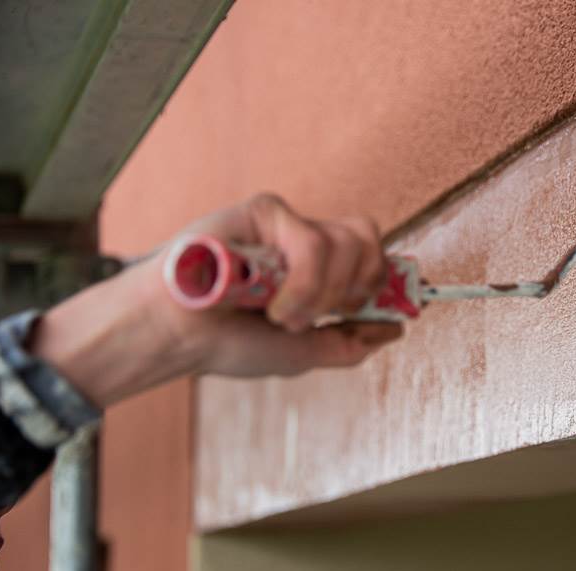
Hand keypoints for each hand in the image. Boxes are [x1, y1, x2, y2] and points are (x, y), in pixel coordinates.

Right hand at [31, 193, 402, 406]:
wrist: (177, 336)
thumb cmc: (229, 342)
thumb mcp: (302, 353)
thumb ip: (351, 342)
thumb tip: (398, 328)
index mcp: (319, 270)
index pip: (373, 256)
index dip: (387, 279)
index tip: (389, 306)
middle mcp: (307, 242)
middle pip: (370, 240)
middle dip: (357, 287)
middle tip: (323, 314)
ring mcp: (288, 225)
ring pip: (349, 242)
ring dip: (323, 294)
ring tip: (285, 316)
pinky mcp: (267, 212)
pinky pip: (313, 243)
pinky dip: (301, 285)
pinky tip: (270, 302)